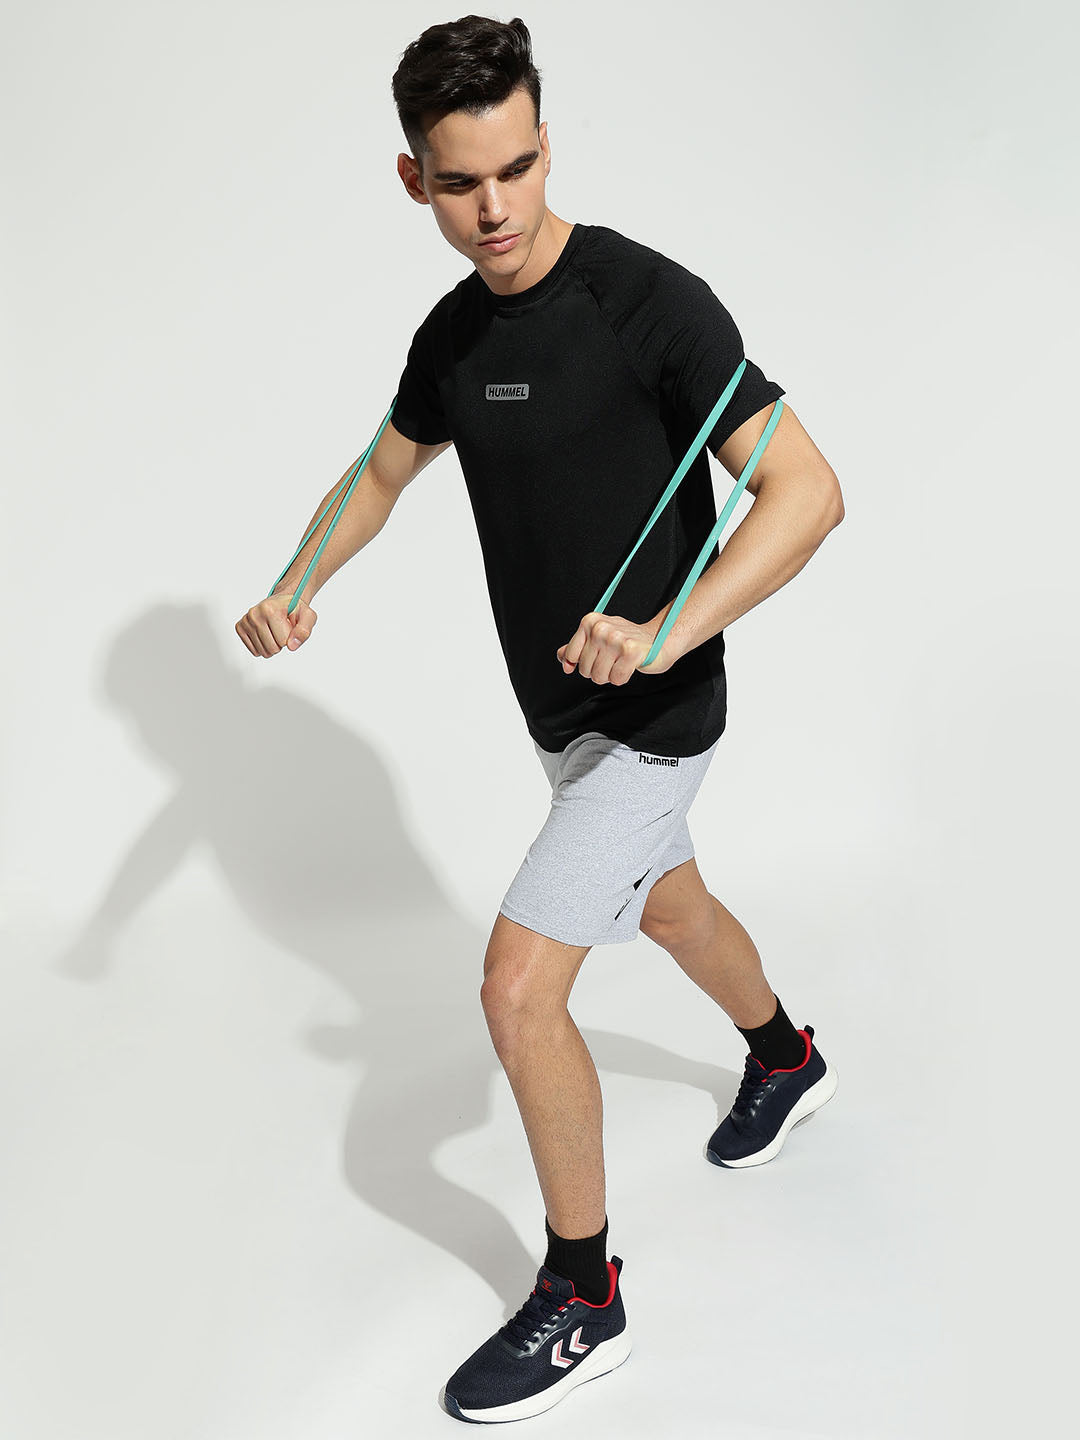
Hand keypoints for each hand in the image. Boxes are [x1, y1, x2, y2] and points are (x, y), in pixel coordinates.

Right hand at [235, 592, 317, 657]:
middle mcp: (254, 614)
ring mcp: (246, 621)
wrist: (282, 602)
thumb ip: (304, 631)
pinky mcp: (240, 627)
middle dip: (281, 643)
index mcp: (270, 609)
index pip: (283, 642)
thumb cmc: (294, 609)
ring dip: (272, 645)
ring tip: (274, 631)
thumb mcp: (308, 616)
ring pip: (263, 652)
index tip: (289, 626)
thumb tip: (291, 646)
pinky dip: (263, 647)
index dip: (290, 637)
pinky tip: (266, 634)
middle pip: (272, 648)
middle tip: (282, 630)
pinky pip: (254, 651)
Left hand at [556, 612, 674, 684]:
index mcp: (590, 621)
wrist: (659, 640)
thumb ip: (578, 647)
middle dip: (598, 671)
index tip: (594, 660)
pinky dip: (622, 678)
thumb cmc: (626, 641)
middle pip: (584, 669)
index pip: (570, 655)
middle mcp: (601, 627)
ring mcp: (615, 638)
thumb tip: (561, 658)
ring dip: (610, 676)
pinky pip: (616, 679)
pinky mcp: (631, 651)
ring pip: (598, 676)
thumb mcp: (599, 638)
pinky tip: (629, 666)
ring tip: (620, 663)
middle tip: (613, 661)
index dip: (579, 665)